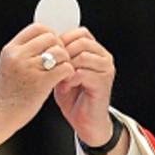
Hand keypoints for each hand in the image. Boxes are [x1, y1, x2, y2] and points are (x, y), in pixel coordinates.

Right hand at [0, 24, 71, 146]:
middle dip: (60, 47)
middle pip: (51, 38)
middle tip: (61, 60)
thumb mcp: (9, 66)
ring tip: (63, 71)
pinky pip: (64, 68)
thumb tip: (46, 42)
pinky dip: (69, 72)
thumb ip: (24, 53)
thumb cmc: (6, 94)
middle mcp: (19, 56)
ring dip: (66, 60)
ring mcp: (29, 69)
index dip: (50, 34)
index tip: (54, 45)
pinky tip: (65, 79)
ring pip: (59, 52)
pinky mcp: (40, 83)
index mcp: (11, 50)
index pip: (37, 28)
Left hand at [53, 28, 125, 154]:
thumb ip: (61, 57)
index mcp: (95, 52)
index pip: (81, 33)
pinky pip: (83, 72)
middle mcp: (103, 58)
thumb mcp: (64, 72)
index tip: (52, 52)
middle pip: (82, 41)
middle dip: (64, 53)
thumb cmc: (75, 98)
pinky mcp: (103, 82)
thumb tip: (48, 43)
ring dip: (67, 66)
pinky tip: (65, 87)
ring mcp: (106, 69)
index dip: (63, 40)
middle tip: (54, 66)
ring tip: (60, 79)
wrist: (86, 122)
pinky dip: (70, 79)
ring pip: (82, 55)